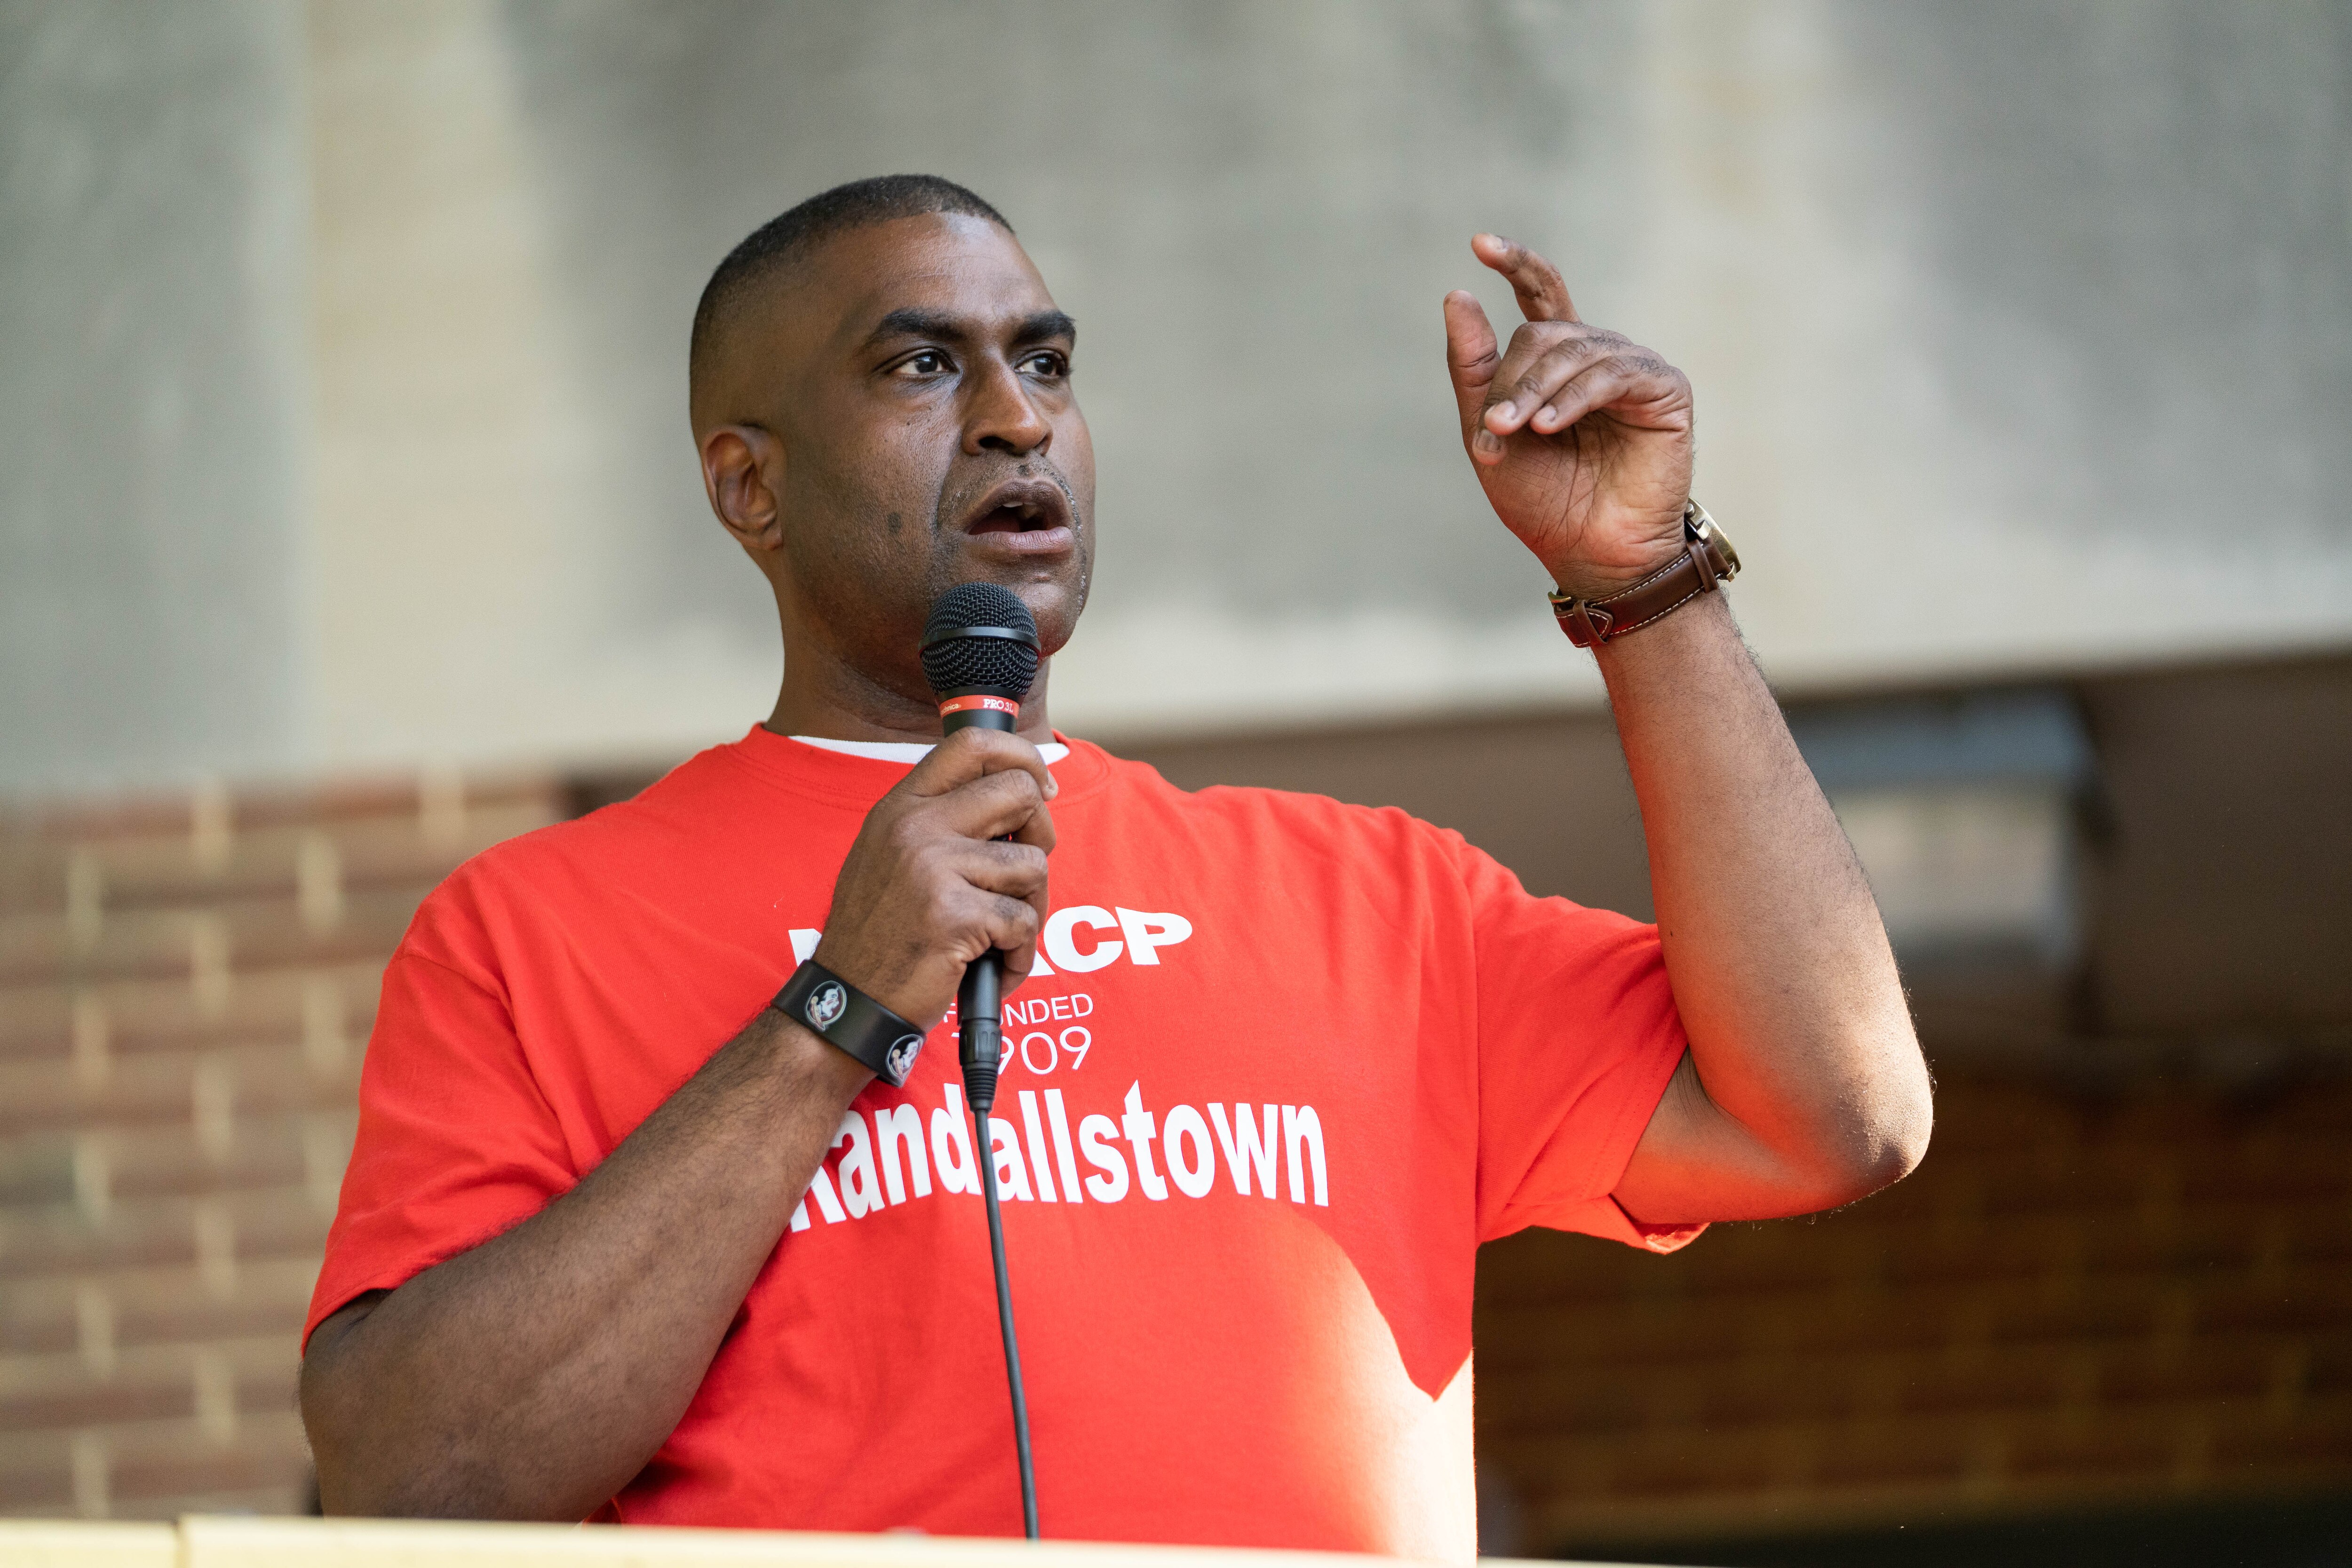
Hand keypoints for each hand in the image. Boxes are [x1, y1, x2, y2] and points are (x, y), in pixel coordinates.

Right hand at [812, 728, 1055, 1028]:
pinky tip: (991, 966)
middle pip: (1019, 793)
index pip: (972, 745)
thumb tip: (1020, 795)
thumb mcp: (893, 856)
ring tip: (998, 934)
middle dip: (1041, 834)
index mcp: (902, 806)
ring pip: (1032, 866)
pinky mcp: (954, 916)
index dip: (1022, 757)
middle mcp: (916, 827)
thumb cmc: (881, 933)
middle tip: (1024, 874)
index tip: (1041, 786)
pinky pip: (1023, 923)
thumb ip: (944, 821)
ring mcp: (933, 868)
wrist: (849, 1000)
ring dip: (1030, 907)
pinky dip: (1019, 954)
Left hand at [1443, 234, 1694, 600]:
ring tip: (1517, 433)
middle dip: (1511, 379)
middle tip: (1492, 429)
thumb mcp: (1488, 432)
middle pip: (1542, 331)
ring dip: (1536, 392)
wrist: (1590, 554)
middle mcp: (1597, 356)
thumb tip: (1456, 295)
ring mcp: (1633, 369)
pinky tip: (1550, 427)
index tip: (1480, 244)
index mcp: (1557, 363)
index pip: (1540, 295)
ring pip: (1573, 350)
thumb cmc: (1544, 501)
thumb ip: (1474, 368)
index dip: (1516, 264)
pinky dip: (1574, 398)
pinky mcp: (1664, 389)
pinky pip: (1612, 373)